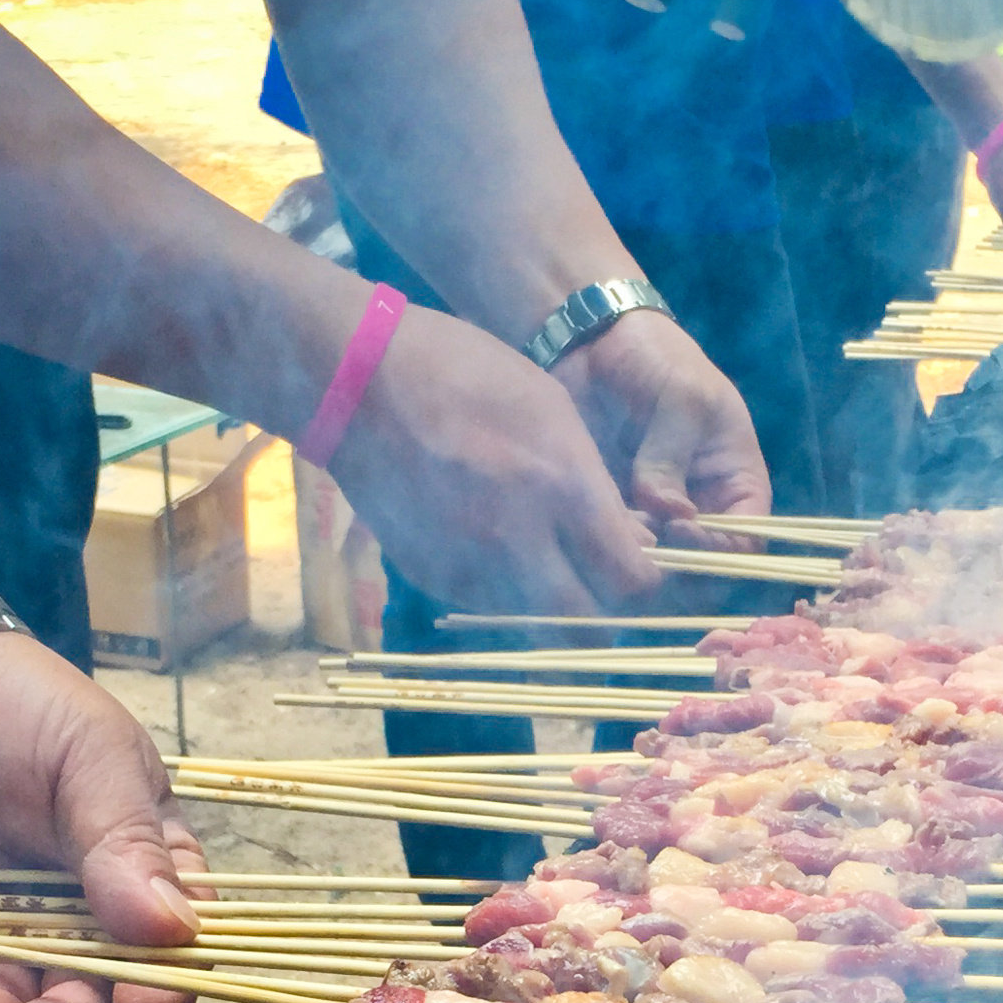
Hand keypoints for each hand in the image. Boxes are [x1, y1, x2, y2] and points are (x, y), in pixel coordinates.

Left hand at [0, 634, 206, 1002]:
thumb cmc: (13, 705)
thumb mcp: (89, 754)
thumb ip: (126, 840)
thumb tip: (174, 930)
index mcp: (145, 873)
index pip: (177, 947)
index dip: (168, 982)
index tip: (145, 1000)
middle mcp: (87, 924)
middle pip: (105, 999)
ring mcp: (12, 946)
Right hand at [331, 298, 673, 614]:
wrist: (359, 380)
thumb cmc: (467, 374)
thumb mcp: (553, 410)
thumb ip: (594, 486)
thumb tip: (629, 543)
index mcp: (561, 487)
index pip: (630, 580)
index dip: (643, 587)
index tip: (639, 573)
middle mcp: (518, 538)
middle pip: (584, 628)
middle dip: (603, 622)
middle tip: (602, 597)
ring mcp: (468, 563)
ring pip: (533, 626)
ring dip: (549, 608)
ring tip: (542, 561)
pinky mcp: (430, 575)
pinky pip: (484, 603)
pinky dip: (500, 589)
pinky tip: (489, 543)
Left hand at [551, 309, 771, 536]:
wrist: (595, 340)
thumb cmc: (659, 357)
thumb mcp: (682, 398)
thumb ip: (673, 457)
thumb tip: (669, 513)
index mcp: (737, 478)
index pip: (747, 536)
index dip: (723, 547)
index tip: (683, 530)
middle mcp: (702, 501)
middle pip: (703, 557)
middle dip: (678, 555)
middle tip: (645, 536)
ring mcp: (659, 507)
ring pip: (659, 553)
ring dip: (641, 549)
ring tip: (616, 522)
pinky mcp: (619, 504)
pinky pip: (621, 536)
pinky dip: (611, 536)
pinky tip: (595, 517)